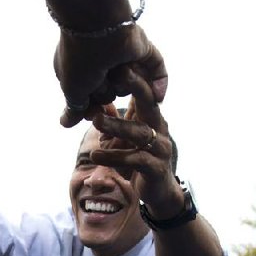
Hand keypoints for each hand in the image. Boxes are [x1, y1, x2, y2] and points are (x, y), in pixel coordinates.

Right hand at [55, 24, 166, 127]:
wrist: (99, 30)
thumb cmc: (79, 60)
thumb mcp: (72, 90)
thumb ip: (75, 108)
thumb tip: (65, 123)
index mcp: (82, 68)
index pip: (89, 97)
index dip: (91, 108)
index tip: (91, 115)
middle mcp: (103, 63)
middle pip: (109, 93)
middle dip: (105, 93)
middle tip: (99, 82)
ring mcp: (124, 56)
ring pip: (131, 86)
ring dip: (124, 83)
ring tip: (116, 68)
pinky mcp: (144, 50)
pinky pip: (157, 71)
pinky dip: (159, 82)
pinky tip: (159, 96)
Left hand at [88, 69, 180, 217]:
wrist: (159, 194)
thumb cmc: (142, 162)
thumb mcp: (128, 140)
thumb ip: (117, 123)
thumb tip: (97, 108)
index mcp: (153, 119)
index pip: (146, 93)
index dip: (137, 77)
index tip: (121, 60)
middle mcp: (160, 129)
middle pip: (149, 105)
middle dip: (135, 87)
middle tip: (115, 75)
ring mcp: (160, 148)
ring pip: (139, 133)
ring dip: (116, 126)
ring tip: (95, 121)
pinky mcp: (155, 168)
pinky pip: (135, 159)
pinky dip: (114, 156)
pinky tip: (95, 155)